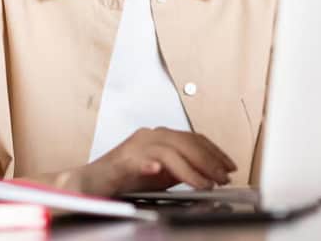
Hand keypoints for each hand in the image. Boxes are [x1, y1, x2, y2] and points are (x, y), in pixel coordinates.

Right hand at [79, 127, 236, 195]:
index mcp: (159, 136)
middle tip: (224, 177)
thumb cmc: (124, 178)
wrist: (91, 182)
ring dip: (190, 169)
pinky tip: (157, 171)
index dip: (214, 151)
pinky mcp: (121, 161)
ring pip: (169, 151)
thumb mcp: (160, 172)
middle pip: (185, 141)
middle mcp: (149, 136)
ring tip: (205, 184)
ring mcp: (135, 147)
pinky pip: (138, 160)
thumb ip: (181, 168)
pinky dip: (150, 165)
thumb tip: (208, 173)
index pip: (193, 138)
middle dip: (208, 160)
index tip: (230, 165)